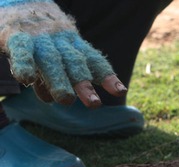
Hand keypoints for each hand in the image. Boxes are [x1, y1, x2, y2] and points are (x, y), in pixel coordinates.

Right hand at [0, 0, 126, 105]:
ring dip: (59, 80)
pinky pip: (22, 50)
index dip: (107, 76)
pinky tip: (26, 80)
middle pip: (75, 63)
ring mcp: (40, 39)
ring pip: (52, 59)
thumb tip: (49, 98)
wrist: (20, 3)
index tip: (120, 91)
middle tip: (94, 103)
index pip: (94, 61)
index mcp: (75, 46)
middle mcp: (61, 42)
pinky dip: (25, 64)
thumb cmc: (44, 38)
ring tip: (67, 100)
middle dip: (84, 84)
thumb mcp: (57, 54)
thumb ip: (54, 76)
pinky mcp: (17, 37)